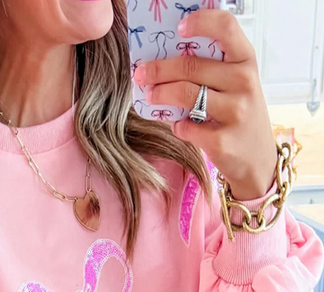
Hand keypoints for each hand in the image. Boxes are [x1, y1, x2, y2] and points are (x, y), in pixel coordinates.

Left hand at [133, 9, 277, 200]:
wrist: (258, 160)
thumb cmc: (240, 115)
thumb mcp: (236, 85)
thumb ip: (213, 69)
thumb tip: (165, 60)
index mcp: (246, 61)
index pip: (227, 27)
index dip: (201, 22)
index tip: (179, 28)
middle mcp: (244, 82)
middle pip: (191, 66)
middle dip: (159, 69)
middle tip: (142, 73)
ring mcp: (236, 112)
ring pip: (185, 94)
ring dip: (160, 94)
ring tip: (151, 95)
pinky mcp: (223, 141)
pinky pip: (186, 127)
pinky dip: (177, 126)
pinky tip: (179, 126)